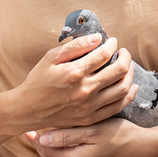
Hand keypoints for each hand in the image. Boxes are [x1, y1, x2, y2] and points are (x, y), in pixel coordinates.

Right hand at [14, 35, 137, 131]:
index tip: (113, 41)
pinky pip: (117, 107)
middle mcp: (85, 90)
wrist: (27, 110)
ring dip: (130, 74)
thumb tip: (97, 38)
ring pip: (122, 89)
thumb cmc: (37, 81)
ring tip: (127, 66)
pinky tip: (130, 86)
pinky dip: (128, 95)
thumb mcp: (50, 58)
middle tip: (123, 52)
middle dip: (126, 57)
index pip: (104, 54)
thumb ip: (75, 46)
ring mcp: (89, 107)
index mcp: (74, 73)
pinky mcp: (90, 118)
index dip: (112, 45)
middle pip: (119, 71)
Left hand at [24, 118, 150, 156]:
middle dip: (40, 147)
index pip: (48, 150)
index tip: (28, 129)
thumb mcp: (93, 130)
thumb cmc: (120, 134)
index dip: (37, 138)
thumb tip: (43, 138)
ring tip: (43, 145)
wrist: (143, 148)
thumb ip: (66, 136)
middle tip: (32, 134)